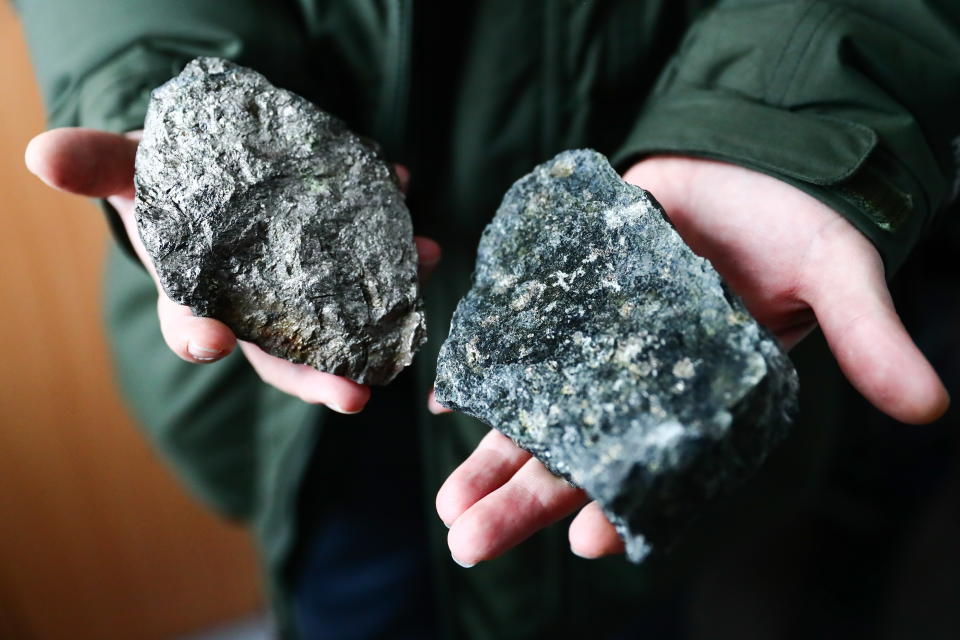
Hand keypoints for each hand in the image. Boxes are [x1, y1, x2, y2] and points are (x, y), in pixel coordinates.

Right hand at [26, 127, 439, 413]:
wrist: (223, 169)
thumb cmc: (174, 183)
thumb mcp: (135, 171)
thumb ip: (100, 166)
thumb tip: (39, 153)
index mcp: (202, 299)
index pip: (195, 331)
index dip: (199, 337)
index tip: (212, 341)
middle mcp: (261, 311)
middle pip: (290, 357)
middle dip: (322, 379)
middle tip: (355, 397)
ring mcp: (310, 294)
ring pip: (349, 321)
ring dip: (387, 309)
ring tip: (419, 270)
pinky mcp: (347, 264)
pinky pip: (376, 267)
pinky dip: (398, 246)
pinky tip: (415, 220)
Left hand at [434, 155, 948, 565]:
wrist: (752, 161)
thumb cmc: (798, 226)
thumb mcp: (839, 277)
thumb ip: (867, 337)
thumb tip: (929, 407)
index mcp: (701, 396)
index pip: (658, 467)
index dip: (625, 504)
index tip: (588, 540)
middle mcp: (642, 381)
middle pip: (579, 452)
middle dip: (528, 499)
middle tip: (470, 542)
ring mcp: (600, 341)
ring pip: (540, 410)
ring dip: (492, 457)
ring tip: (449, 506)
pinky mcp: (570, 293)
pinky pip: (522, 340)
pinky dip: (486, 373)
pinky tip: (448, 405)